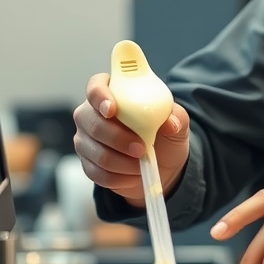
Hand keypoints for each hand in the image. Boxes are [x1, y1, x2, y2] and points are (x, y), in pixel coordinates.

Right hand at [73, 73, 190, 207]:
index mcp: (112, 94)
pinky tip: (134, 174)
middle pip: (93, 123)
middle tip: (141, 148)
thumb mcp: (177, 123)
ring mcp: (85, 140)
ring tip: (142, 162)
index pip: (95, 86)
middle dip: (117, 138)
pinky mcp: (87, 164)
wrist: (162, 166)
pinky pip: (97, 172)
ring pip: (95, 151)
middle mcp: (91, 114)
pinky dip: (120, 177)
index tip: (112, 109)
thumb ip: (177, 117)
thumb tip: (170, 123)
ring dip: (122, 162)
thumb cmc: (164, 136)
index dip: (99, 96)